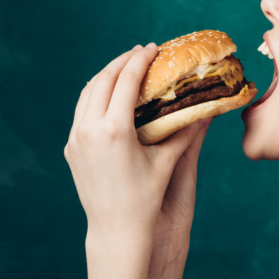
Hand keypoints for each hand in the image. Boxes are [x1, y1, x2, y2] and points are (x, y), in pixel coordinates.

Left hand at [64, 43, 210, 247]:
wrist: (116, 230)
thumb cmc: (147, 198)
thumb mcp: (168, 162)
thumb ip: (185, 131)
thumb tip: (207, 110)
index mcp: (114, 130)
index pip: (126, 81)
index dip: (140, 61)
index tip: (152, 48)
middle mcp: (89, 130)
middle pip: (102, 80)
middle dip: (122, 62)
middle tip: (140, 52)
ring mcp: (75, 139)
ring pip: (87, 93)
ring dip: (106, 76)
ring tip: (125, 68)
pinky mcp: (71, 148)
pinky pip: (81, 111)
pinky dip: (95, 95)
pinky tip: (109, 95)